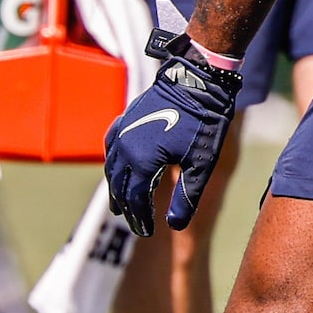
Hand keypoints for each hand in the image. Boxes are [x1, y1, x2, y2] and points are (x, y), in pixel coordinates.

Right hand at [102, 12, 244, 237]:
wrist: (197, 81)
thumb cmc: (202, 122)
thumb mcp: (200, 165)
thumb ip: (187, 198)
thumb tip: (175, 227)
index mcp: (141, 161)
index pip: (135, 199)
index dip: (140, 218)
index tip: (147, 231)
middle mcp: (125, 147)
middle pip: (120, 187)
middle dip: (128, 208)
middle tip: (136, 223)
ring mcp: (122, 131)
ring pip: (112, 168)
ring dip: (116, 188)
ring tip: (121, 204)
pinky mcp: (125, 120)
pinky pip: (110, 146)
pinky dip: (112, 163)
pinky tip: (117, 168)